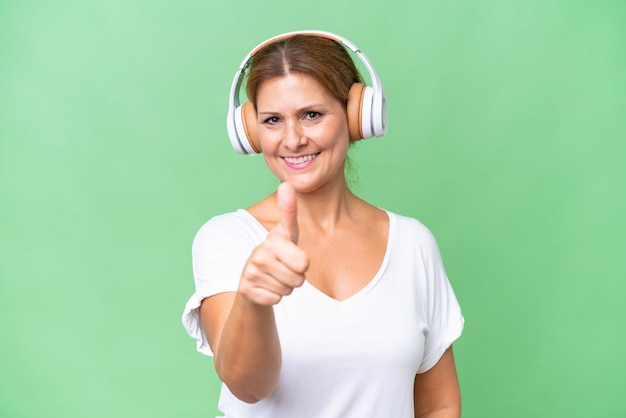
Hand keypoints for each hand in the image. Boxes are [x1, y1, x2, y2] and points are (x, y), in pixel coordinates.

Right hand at [238, 182, 308, 305]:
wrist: (252, 281)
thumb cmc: (277, 256)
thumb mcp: (287, 235)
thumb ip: (289, 212)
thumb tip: (287, 184)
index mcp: (273, 240)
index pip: (301, 256)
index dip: (300, 253)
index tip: (288, 219)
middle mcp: (259, 253)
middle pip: (300, 278)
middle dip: (297, 278)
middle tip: (284, 270)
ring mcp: (251, 271)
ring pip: (289, 290)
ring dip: (285, 288)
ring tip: (274, 278)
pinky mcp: (246, 289)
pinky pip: (276, 300)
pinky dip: (274, 297)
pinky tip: (266, 288)